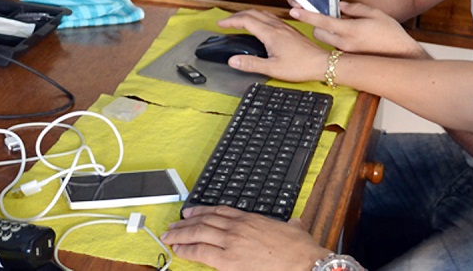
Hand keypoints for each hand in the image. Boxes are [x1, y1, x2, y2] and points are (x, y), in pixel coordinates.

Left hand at [162, 206, 328, 270]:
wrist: (303, 261)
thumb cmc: (300, 249)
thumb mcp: (294, 228)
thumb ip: (290, 225)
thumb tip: (295, 224)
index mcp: (252, 218)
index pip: (220, 210)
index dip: (202, 210)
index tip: (191, 211)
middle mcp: (238, 227)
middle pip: (205, 220)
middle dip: (186, 222)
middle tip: (174, 223)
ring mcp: (232, 242)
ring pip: (199, 233)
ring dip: (181, 233)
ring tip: (169, 236)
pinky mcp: (229, 260)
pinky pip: (201, 252)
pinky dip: (187, 249)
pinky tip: (178, 249)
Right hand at [217, 9, 328, 80]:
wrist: (322, 63)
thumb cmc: (301, 66)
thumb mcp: (272, 69)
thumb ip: (251, 64)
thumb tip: (233, 61)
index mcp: (271, 34)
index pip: (246, 21)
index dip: (231, 21)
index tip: (221, 24)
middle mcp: (278, 27)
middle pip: (253, 13)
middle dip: (237, 15)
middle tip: (226, 21)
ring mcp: (285, 27)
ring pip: (263, 13)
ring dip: (248, 14)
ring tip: (239, 20)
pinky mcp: (290, 30)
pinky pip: (271, 17)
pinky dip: (259, 17)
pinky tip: (260, 24)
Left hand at [291, 2, 429, 58]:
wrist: (402, 56)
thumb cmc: (391, 33)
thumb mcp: (375, 13)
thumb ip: (355, 8)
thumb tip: (341, 5)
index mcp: (350, 29)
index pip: (321, 21)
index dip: (306, 15)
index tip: (293, 10)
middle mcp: (344, 43)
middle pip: (318, 34)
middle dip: (318, 26)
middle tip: (329, 19)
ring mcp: (346, 53)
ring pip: (326, 42)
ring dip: (328, 34)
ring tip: (344, 29)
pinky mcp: (349, 59)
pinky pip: (336, 48)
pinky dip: (338, 42)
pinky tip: (352, 39)